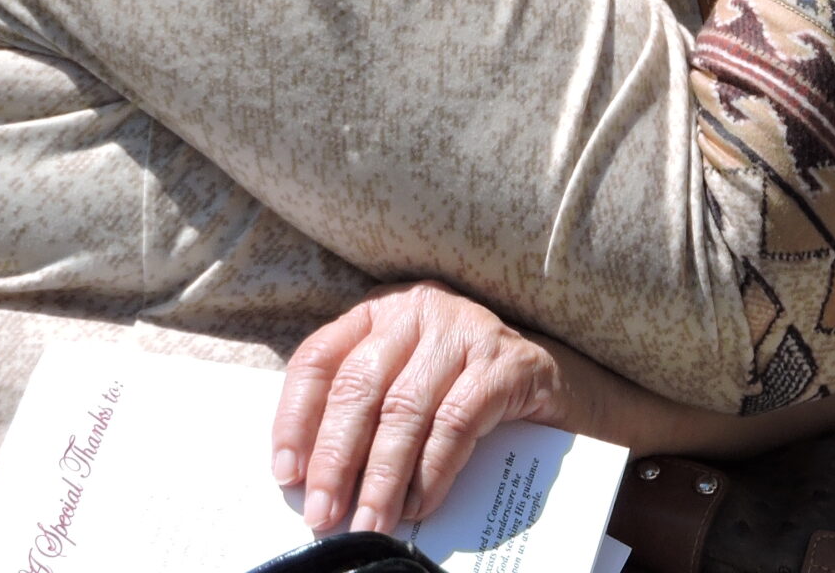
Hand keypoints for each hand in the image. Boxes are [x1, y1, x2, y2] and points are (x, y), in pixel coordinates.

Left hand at [271, 284, 567, 539]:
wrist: (549, 383)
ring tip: (370, 523)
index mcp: (378, 313)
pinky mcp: (505, 362)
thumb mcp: (403, 389)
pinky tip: (419, 505)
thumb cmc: (460, 391)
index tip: (285, 473)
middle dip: (335, 458)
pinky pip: (456, 422)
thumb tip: (315, 485)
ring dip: (382, 477)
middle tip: (322, 514)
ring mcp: (464, 330)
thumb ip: (364, 418)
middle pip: (359, 385)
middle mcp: (417, 310)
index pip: (320, 358)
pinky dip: (432, 471)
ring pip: (405, 408)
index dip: (295, 417)